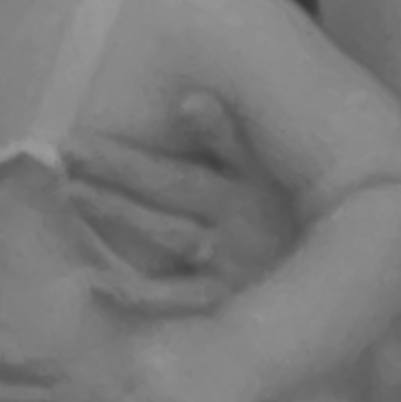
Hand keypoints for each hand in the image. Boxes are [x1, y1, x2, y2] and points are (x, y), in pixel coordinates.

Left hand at [63, 93, 296, 316]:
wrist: (332, 283)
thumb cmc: (285, 220)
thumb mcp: (267, 174)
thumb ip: (227, 137)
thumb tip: (188, 98)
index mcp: (245, 187)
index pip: (189, 162)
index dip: (158, 146)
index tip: (112, 129)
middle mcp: (234, 223)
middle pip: (171, 190)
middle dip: (118, 171)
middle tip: (68, 153)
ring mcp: (228, 264)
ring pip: (168, 234)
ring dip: (121, 215)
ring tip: (73, 194)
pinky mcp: (224, 303)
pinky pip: (178, 300)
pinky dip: (139, 294)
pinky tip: (95, 283)